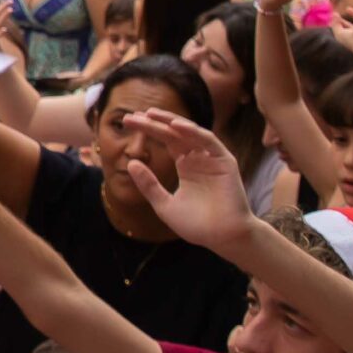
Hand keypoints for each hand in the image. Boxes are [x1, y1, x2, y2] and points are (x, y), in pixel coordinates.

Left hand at [120, 110, 254, 253]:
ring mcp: (212, 158)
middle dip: (153, 123)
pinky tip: (175, 126)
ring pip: (189, 132)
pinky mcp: (225, 161)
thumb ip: (149, 184)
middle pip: (174, 133)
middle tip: (132, 116)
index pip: (166, 140)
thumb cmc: (197, 225)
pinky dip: (193, 131)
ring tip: (150, 114)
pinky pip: (208, 141)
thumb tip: (130, 163)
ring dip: (171, 121)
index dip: (148, 130)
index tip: (127, 122)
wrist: (223, 238)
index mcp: (186, 166)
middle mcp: (198, 158)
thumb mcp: (165, 204)